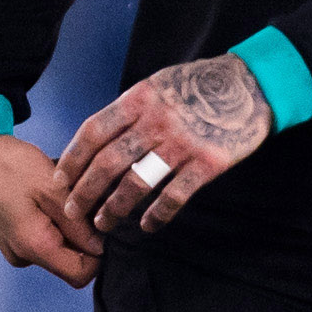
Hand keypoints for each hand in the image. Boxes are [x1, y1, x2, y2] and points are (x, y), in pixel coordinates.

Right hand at [0, 134, 103, 286]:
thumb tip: (101, 249)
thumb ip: (78, 223)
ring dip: (63, 224)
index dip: (98, 253)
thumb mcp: (51, 188)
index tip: (98, 222)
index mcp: (35, 247)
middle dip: (80, 234)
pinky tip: (40, 196)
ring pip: (55, 248)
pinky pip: (39, 239)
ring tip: (53, 192)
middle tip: (74, 198)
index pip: (82, 275)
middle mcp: (23, 257)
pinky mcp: (9, 240)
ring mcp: (13, 250)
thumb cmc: (10, 166)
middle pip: (69, 261)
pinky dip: (47, 221)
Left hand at [61, 54, 271, 235]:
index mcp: (139, 99)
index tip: (61, 180)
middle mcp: (156, 121)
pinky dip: (156, 215)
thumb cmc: (198, 86)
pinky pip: (174, 196)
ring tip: (103, 223)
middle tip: (73, 211)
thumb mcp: (157, 85)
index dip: (73, 159)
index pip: (94, 132)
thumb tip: (97, 141)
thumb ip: (130, 110)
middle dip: (85, 191)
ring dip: (114, 208)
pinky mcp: (207, 164)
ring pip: (136, 183)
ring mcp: (182, 143)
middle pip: (108, 163)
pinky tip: (146, 226)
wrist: (251, 85)